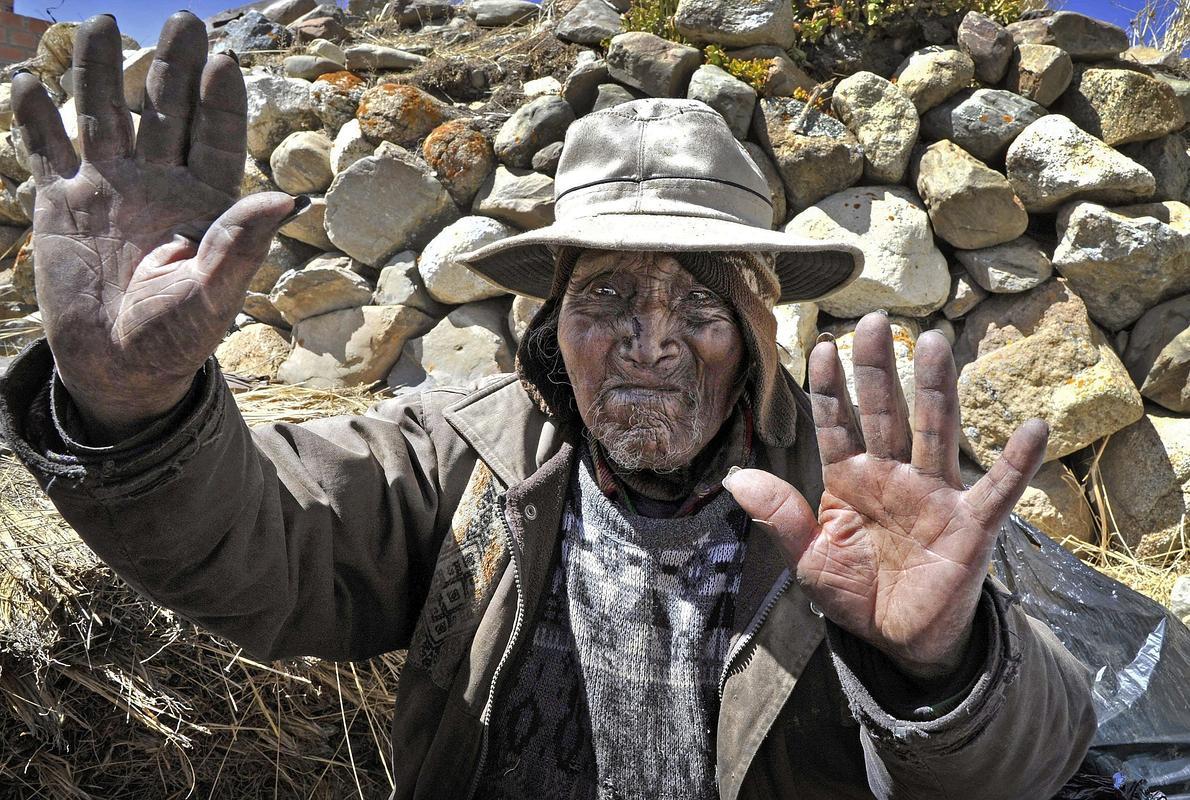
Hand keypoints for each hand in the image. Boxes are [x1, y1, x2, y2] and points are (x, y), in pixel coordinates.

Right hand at [12, 13, 297, 441]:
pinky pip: (45, 147)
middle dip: (172, 68)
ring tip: (100, 23)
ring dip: (103, 71)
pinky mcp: (59, 198)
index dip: (219, 101)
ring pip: (104, 113)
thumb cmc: (177, 334)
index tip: (225, 60)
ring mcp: (107, 183)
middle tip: (183, 22)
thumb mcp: (213, 295)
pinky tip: (28, 82)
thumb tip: (289, 199)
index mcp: (204, 200)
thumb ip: (241, 245)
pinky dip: (35, 117)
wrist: (117, 363)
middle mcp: (158, 180)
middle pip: (165, 110)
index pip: (215, 138)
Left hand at [725, 313, 1046, 679]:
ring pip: (934, 431)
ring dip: (935, 389)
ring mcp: (933, 495)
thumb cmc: (854, 593)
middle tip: (875, 320)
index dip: (829, 388)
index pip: (836, 424)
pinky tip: (1032, 428)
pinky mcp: (970, 526)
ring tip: (935, 343)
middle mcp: (892, 476)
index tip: (822, 347)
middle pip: (885, 413)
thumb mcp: (807, 558)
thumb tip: (734, 477)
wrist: (898, 641)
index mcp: (850, 480)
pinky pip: (998, 489)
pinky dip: (1017, 462)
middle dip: (879, 369)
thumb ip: (779, 516)